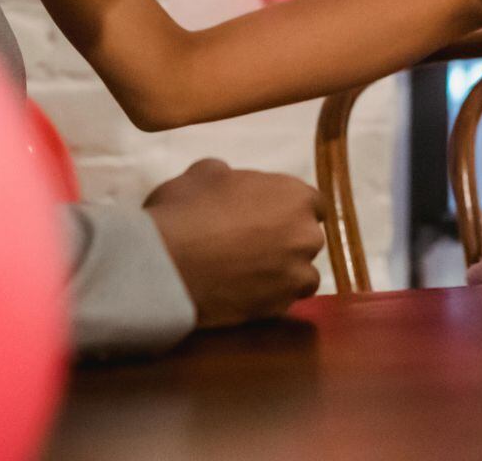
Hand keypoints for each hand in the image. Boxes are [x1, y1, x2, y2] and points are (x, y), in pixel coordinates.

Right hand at [143, 158, 324, 328]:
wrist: (168, 266)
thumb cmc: (187, 210)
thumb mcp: (204, 173)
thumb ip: (230, 176)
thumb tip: (229, 181)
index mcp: (295, 195)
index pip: (312, 203)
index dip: (289, 209)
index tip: (269, 216)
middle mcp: (306, 235)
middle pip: (307, 238)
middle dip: (287, 240)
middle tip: (252, 243)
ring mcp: (295, 275)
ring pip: (301, 274)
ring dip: (282, 273)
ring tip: (249, 273)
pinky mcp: (279, 308)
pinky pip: (283, 302)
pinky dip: (269, 298)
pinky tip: (244, 293)